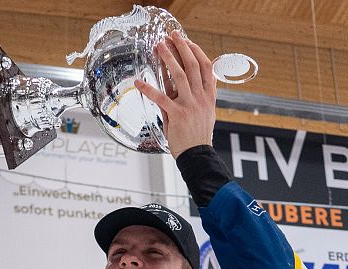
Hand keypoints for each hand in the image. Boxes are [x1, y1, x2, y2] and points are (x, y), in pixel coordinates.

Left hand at [134, 31, 215, 158]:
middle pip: (192, 65)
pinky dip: (149, 89)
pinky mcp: (177, 115)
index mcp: (208, 96)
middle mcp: (201, 97)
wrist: (198, 155)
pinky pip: (161, 98)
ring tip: (159, 46)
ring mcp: (190, 105)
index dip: (196, 51)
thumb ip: (194, 96)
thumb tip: (178, 83)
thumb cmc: (197, 136)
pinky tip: (139, 82)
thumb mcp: (204, 113)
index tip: (187, 41)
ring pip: (179, 75)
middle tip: (172, 35)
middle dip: (181, 47)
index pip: (206, 67)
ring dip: (168, 58)